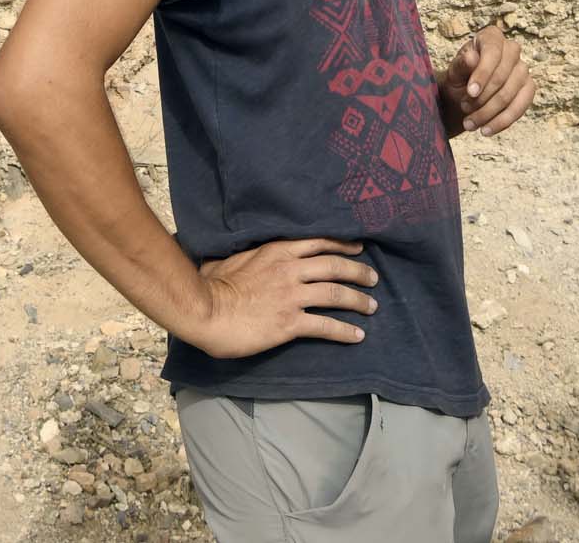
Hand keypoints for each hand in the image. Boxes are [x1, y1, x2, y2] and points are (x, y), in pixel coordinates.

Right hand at [185, 238, 378, 358]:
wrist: (206, 310)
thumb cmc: (212, 284)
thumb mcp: (233, 257)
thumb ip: (250, 254)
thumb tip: (245, 253)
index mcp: (277, 251)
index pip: (319, 242)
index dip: (342, 244)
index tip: (358, 247)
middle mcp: (290, 269)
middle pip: (334, 266)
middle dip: (358, 271)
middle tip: (373, 278)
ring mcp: (292, 296)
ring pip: (335, 294)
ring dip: (358, 300)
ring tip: (372, 306)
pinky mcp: (290, 323)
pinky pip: (325, 326)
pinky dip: (345, 331)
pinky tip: (357, 335)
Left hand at [439, 24, 534, 136]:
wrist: (464, 96)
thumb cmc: (459, 78)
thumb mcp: (454, 72)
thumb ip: (461, 65)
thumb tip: (471, 57)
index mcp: (491, 37)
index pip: (492, 52)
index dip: (483, 74)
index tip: (470, 93)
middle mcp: (511, 49)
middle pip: (502, 76)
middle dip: (482, 98)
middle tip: (464, 109)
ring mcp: (523, 69)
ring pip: (510, 95)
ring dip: (488, 113)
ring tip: (469, 124)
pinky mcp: (529, 88)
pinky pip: (520, 107)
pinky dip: (502, 121)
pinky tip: (486, 130)